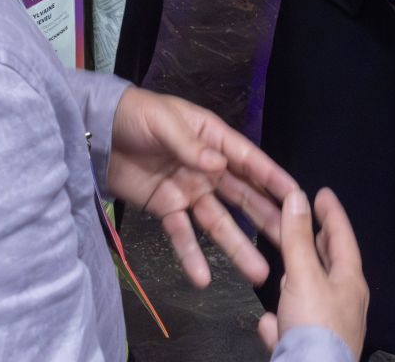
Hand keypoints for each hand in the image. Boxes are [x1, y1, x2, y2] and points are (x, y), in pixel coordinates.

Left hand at [108, 87, 296, 287]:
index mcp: (213, 139)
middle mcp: (207, 168)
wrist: (96, 132)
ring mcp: (188, 191)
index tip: (298, 198)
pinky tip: (203, 279)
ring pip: (219, 223)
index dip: (273, 179)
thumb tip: (219, 165)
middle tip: (292, 243)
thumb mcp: (164, 122)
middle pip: (242, 196)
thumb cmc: (136, 115)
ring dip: (238, 247)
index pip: (249, 161)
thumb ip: (190, 145)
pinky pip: (181, 235)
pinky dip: (191, 256)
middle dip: (267, 219)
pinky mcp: (165, 208)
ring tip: (260, 272)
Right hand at [259, 188, 368, 356]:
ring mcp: (328, 329)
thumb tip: (297, 196)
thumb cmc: (314, 328)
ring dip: (300, 280)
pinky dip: (283, 320)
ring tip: (287, 268)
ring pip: (312, 296)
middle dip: (318, 244)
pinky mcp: (309, 351)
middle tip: (310, 223)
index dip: (332, 213)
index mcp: (349, 281)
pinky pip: (294, 328)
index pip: (342, 237)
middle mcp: (344, 303)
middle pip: (331, 266)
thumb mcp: (303, 276)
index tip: (323, 193)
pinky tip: (268, 322)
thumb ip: (297, 238)